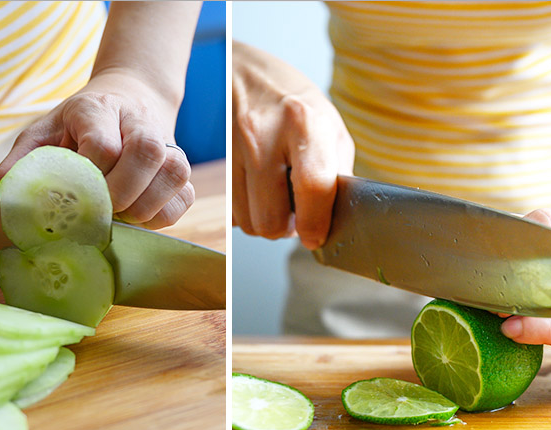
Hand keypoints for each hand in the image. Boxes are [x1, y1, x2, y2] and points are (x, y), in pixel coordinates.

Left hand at [0, 71, 192, 229]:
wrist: (127, 103)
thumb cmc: (77, 128)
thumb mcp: (43, 133)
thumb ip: (22, 161)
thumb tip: (5, 192)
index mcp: (98, 108)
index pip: (103, 144)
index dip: (90, 176)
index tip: (75, 193)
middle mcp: (140, 122)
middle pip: (146, 153)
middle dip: (120, 193)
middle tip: (100, 211)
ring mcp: (168, 145)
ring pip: (173, 174)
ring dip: (143, 206)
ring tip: (119, 215)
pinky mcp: (183, 171)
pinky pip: (183, 198)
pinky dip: (161, 215)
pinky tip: (137, 217)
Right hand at [232, 40, 354, 249]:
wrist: (240, 71)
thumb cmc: (291, 101)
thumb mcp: (328, 125)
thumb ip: (336, 173)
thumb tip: (335, 220)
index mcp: (304, 122)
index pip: (312, 186)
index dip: (314, 223)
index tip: (315, 236)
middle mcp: (264, 135)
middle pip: (270, 218)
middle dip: (284, 228)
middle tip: (294, 213)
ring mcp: (233, 148)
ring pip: (247, 222)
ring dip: (264, 220)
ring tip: (276, 198)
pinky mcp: (214, 162)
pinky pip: (229, 213)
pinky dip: (245, 212)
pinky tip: (256, 191)